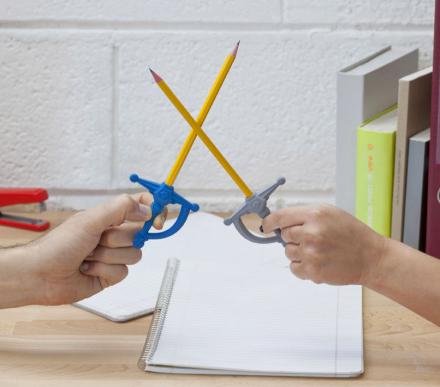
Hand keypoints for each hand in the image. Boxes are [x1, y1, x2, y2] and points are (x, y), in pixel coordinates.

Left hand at [21, 193, 165, 305]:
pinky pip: (123, 272)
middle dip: (117, 239)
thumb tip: (147, 209)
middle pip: (139, 234)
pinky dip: (105, 270)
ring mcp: (113, 255)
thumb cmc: (59, 244)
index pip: (140, 206)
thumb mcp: (91, 220)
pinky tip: (87, 269)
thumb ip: (121, 208)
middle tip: (98, 239)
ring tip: (88, 256)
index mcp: (109, 217)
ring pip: (134, 254)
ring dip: (109, 256)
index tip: (158, 218)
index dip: (154, 210)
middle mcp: (113, 234)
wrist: (40, 275)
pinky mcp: (110, 274)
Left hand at [262, 204, 385, 284]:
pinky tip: (318, 262)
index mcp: (315, 214)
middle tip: (312, 239)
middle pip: (284, 235)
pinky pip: (294, 268)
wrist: (371, 257)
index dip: (270, 222)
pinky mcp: (313, 270)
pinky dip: (302, 267)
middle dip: (294, 238)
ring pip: (288, 252)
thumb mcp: (329, 213)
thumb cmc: (351, 233)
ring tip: (319, 251)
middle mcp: (311, 232)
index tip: (266, 226)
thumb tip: (279, 222)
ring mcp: (311, 253)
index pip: (280, 217)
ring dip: (299, 253)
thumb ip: (304, 215)